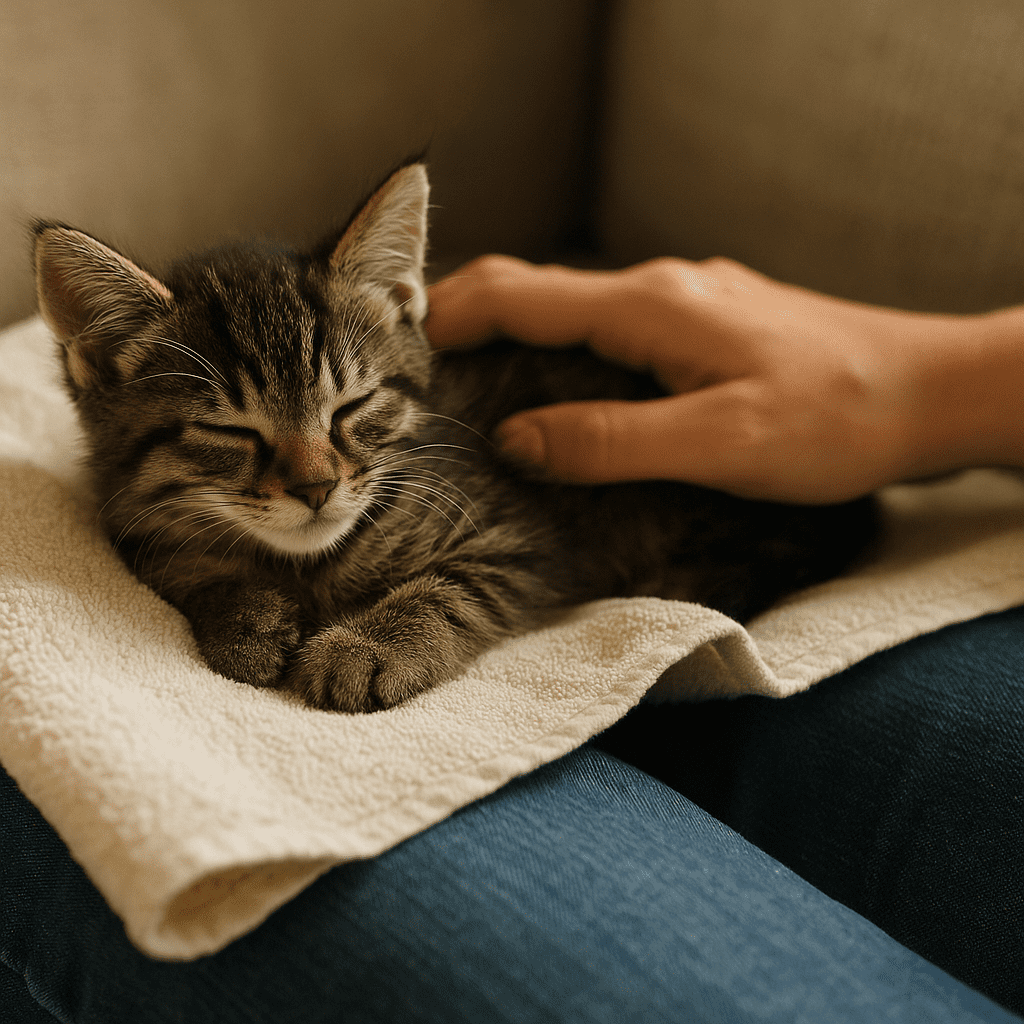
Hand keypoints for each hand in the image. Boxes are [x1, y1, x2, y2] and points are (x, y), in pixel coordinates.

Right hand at [427, 255, 1007, 502]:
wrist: (929, 391)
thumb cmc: (836, 419)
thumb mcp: (717, 443)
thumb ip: (607, 440)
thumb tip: (514, 441)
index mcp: (648, 307)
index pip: (517, 294)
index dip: (444, 318)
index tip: (392, 354)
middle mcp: (658, 290)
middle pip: (534, 291)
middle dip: (465, 322)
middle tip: (416, 373)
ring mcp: (683, 303)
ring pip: (572, 310)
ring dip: (514, 338)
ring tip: (471, 386)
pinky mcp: (703, 325)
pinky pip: (609, 327)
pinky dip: (562, 352)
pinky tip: (560, 391)